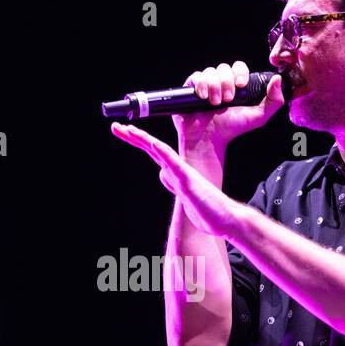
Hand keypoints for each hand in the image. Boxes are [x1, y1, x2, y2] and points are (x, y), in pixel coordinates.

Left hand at [111, 121, 243, 237]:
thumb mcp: (185, 197)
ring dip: (144, 140)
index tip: (124, 131)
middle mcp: (178, 170)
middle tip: (115, 126)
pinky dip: (164, 153)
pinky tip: (154, 143)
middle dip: (134, 136)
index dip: (139, 141)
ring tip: (128, 129)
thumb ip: (174, 183)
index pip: (154, 153)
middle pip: (153, 148)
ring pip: (161, 152)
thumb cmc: (210, 211)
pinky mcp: (189, 183)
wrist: (229, 219)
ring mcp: (184, 175)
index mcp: (175, 173)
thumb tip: (162, 174)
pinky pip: (175, 165)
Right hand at [173, 61, 285, 151]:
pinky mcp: (191, 89)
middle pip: (224, 68)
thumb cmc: (232, 128)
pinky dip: (201, 85)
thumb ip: (274, 101)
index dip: (240, 72)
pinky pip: (196, 76)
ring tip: (215, 103)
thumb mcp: (258, 117)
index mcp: (235, 85)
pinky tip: (204, 97)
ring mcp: (205, 85)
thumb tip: (278, 79)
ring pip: (210, 72)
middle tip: (228, 100)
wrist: (210, 139)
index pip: (238, 67)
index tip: (241, 85)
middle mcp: (220, 82)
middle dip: (227, 82)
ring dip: (215, 86)